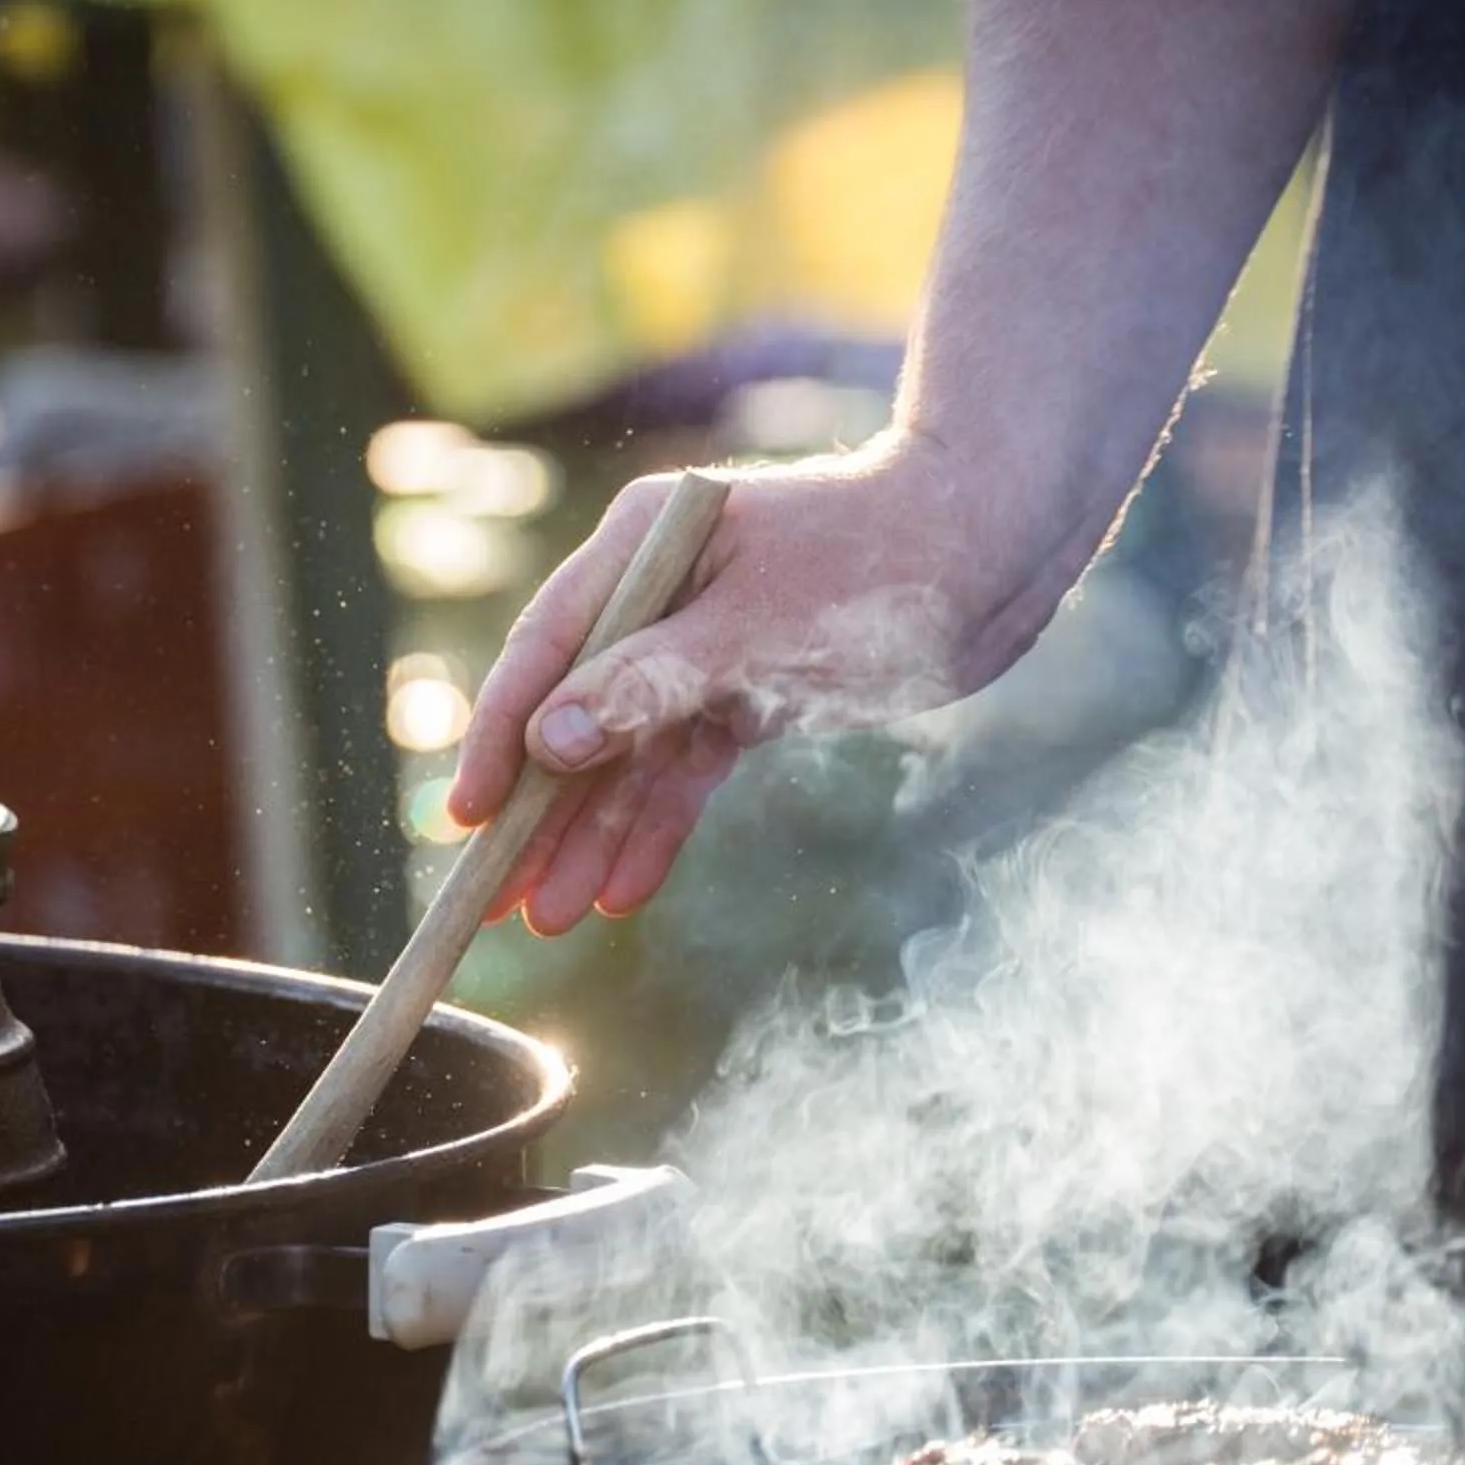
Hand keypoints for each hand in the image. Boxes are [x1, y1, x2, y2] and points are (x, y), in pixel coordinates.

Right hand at [446, 435, 1064, 932]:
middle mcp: (654, 597)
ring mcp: (695, 650)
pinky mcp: (741, 694)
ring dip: (590, 835)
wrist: (995, 551)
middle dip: (537, 811)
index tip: (469, 819)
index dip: (500, 739)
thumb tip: (547, 744)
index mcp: (639, 548)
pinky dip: (656, 827)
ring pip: (623, 757)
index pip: (544, 653)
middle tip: (495, 898)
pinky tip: (624, 890)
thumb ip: (649, 684)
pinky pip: (681, 771)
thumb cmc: (881, 560)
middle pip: (571, 716)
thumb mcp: (759, 628)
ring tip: (552, 916)